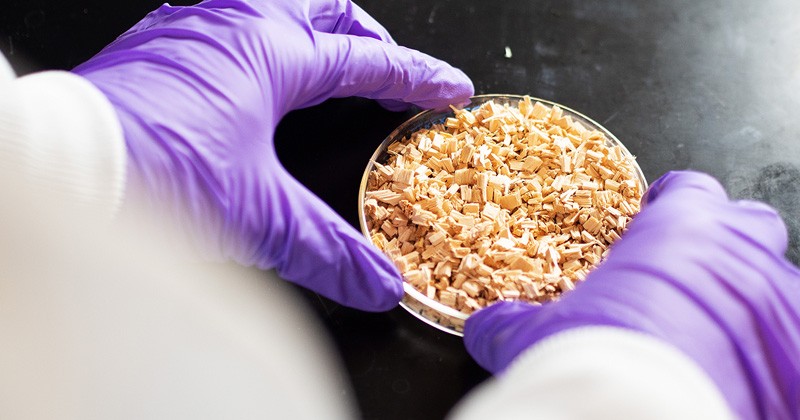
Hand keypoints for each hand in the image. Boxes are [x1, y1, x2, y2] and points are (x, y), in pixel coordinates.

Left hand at [73, 0, 473, 310]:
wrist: (61, 163)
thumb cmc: (151, 170)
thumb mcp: (255, 214)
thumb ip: (325, 248)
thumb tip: (377, 281)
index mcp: (269, 51)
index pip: (366, 59)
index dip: (416, 76)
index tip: (447, 90)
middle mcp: (232, 23)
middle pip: (324, 9)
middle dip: (367, 36)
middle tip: (388, 69)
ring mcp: (191, 27)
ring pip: (273, 5)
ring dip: (311, 29)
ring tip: (329, 62)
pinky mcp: (159, 45)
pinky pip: (226, 20)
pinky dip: (261, 39)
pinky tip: (252, 68)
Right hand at [463, 171, 799, 418]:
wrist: (641, 418)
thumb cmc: (596, 359)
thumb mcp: (538, 335)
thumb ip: (513, 321)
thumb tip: (487, 326)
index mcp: (678, 229)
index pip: (686, 189)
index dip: (670, 202)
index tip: (656, 218)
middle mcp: (738, 254)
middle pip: (746, 223)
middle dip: (723, 241)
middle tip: (688, 274)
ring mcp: (777, 304)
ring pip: (776, 281)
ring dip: (747, 299)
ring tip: (713, 332)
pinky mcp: (795, 354)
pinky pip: (789, 342)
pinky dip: (769, 352)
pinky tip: (738, 372)